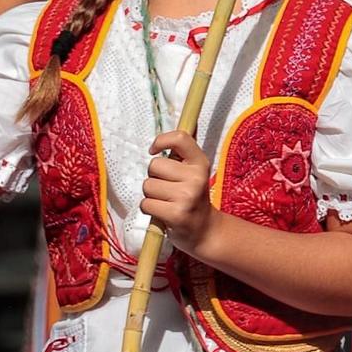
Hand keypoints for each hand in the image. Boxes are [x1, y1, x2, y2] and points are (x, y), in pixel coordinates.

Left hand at [140, 130, 216, 255]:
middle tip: (168, 189)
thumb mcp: (194, 172)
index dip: (161, 141)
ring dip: (151, 195)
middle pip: (153, 166)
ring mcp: (187, 197)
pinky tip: (163, 213)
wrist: (205, 231)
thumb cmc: (192, 197)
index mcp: (200, 163)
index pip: (180, 138)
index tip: (154, 150)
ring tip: (167, 202)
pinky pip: (146, 204)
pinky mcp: (177, 214)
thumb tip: (191, 120)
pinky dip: (150, 209)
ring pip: (147, 186)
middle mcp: (196, 178)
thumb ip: (185, 150)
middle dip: (154, 177)